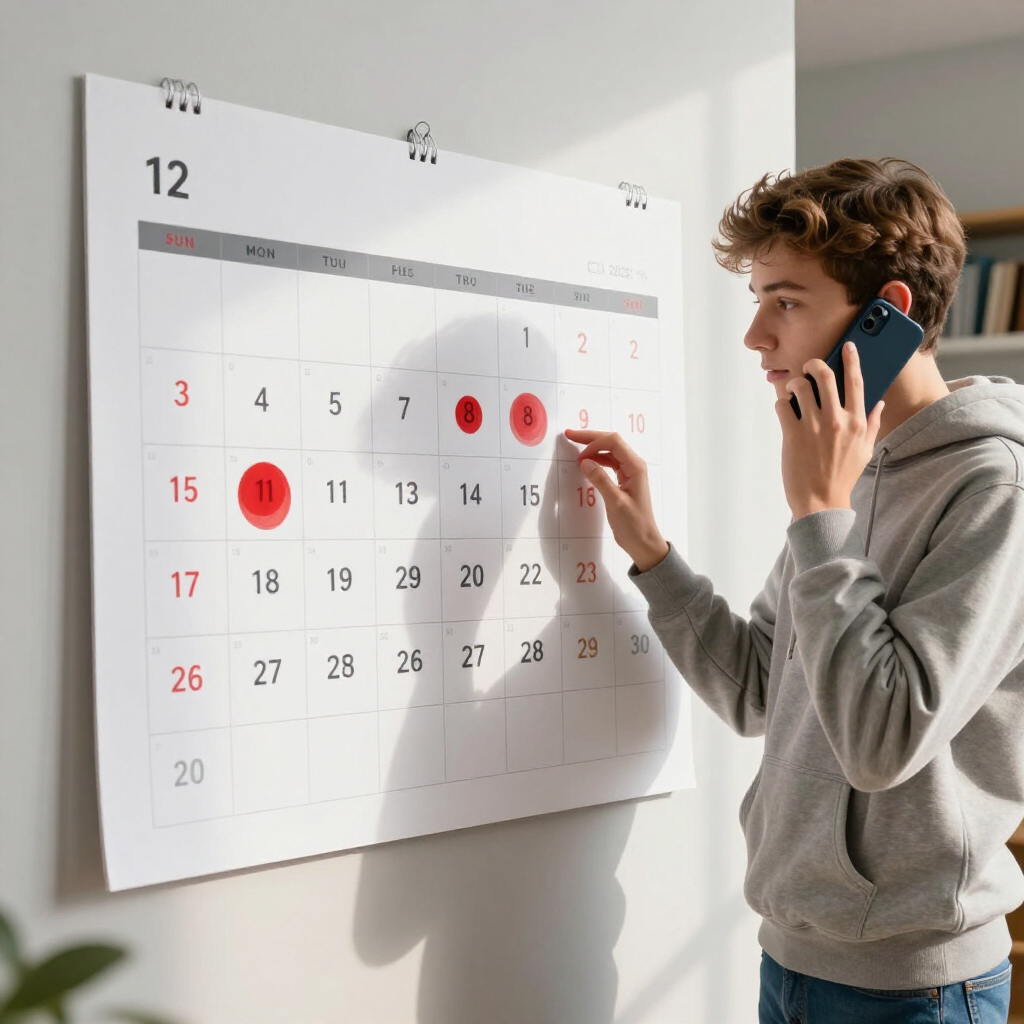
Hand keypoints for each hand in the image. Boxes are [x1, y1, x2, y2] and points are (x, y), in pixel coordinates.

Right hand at [563, 429, 669, 571]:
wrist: (643, 542)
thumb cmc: (634, 525)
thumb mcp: (615, 503)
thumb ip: (601, 480)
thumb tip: (585, 462)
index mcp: (635, 467)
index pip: (614, 442)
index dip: (594, 442)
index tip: (579, 455)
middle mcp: (634, 466)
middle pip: (611, 443)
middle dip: (591, 438)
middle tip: (570, 434)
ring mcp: (629, 472)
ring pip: (609, 452)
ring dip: (593, 448)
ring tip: (575, 448)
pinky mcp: (624, 481)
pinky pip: (609, 464)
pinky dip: (597, 460)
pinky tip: (586, 463)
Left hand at [778, 341, 884, 519]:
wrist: (821, 502)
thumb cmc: (843, 476)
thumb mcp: (865, 450)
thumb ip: (871, 424)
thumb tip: (879, 403)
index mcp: (856, 422)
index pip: (856, 381)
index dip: (851, 359)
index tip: (847, 346)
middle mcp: (836, 420)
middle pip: (824, 375)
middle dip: (814, 364)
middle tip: (807, 366)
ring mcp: (813, 427)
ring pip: (800, 387)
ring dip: (794, 384)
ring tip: (793, 390)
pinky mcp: (792, 435)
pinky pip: (782, 405)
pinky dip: (781, 403)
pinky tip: (785, 409)